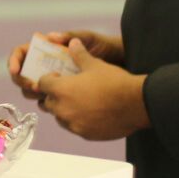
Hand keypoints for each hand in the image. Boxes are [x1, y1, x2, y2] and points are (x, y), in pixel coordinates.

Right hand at [7, 30, 125, 100]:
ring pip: (33, 89)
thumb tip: (50, 36)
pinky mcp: (64, 93)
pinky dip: (47, 102)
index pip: (21, 54)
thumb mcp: (89, 38)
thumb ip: (72, 36)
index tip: (15, 71)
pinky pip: (49, 100)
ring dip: (33, 93)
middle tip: (34, 86)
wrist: (121, 63)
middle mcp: (48, 65)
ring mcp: (55, 79)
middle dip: (23, 81)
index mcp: (48, 49)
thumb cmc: (104, 46)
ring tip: (43, 95)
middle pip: (23, 74)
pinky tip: (56, 103)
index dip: (14, 62)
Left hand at [32, 39, 150, 140]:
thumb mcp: (95, 65)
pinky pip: (74, 127)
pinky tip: (90, 113)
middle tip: (67, 89)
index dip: (49, 79)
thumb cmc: (114, 82)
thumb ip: (79, 54)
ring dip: (64, 109)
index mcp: (60, 90)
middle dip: (53, 95)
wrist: (136, 104)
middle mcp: (62, 109)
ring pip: (59, 117)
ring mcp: (73, 124)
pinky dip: (77, 120)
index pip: (42, 85)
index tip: (58, 76)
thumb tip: (73, 42)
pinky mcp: (85, 134)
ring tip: (78, 101)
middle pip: (47, 103)